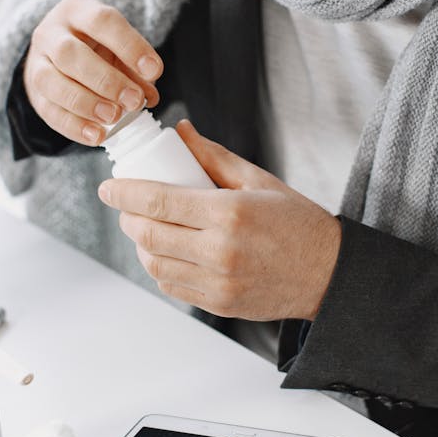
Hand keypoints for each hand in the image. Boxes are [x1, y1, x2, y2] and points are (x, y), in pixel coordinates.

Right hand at [24, 0, 163, 145]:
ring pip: (51, 82)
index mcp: (77, 11)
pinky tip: (97, 135)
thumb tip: (150, 95)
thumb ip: (135, 66)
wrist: (57, 50)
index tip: (154, 71)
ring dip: (85, 103)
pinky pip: (47, 111)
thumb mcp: (117, 45)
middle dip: (105, 80)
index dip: (129, 46)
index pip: (102, 22)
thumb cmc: (95, 45)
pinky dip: (74, 126)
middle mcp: (51, 33)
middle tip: (134, 101)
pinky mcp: (34, 92)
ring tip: (114, 118)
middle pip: (70, 54)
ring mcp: (37, 62)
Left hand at [97, 120, 341, 320]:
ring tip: (148, 228)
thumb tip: (180, 133)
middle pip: (149, 234)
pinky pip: (173, 286)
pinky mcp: (219, 304)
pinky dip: (161, 267)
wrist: (329, 274)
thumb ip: (213, 156)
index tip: (108, 187)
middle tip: (127, 206)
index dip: (124, 193)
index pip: (158, 202)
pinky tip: (168, 252)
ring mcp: (218, 283)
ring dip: (142, 244)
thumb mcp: (259, 180)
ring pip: (155, 264)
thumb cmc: (298, 223)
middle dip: (128, 218)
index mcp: (229, 213)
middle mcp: (220, 251)